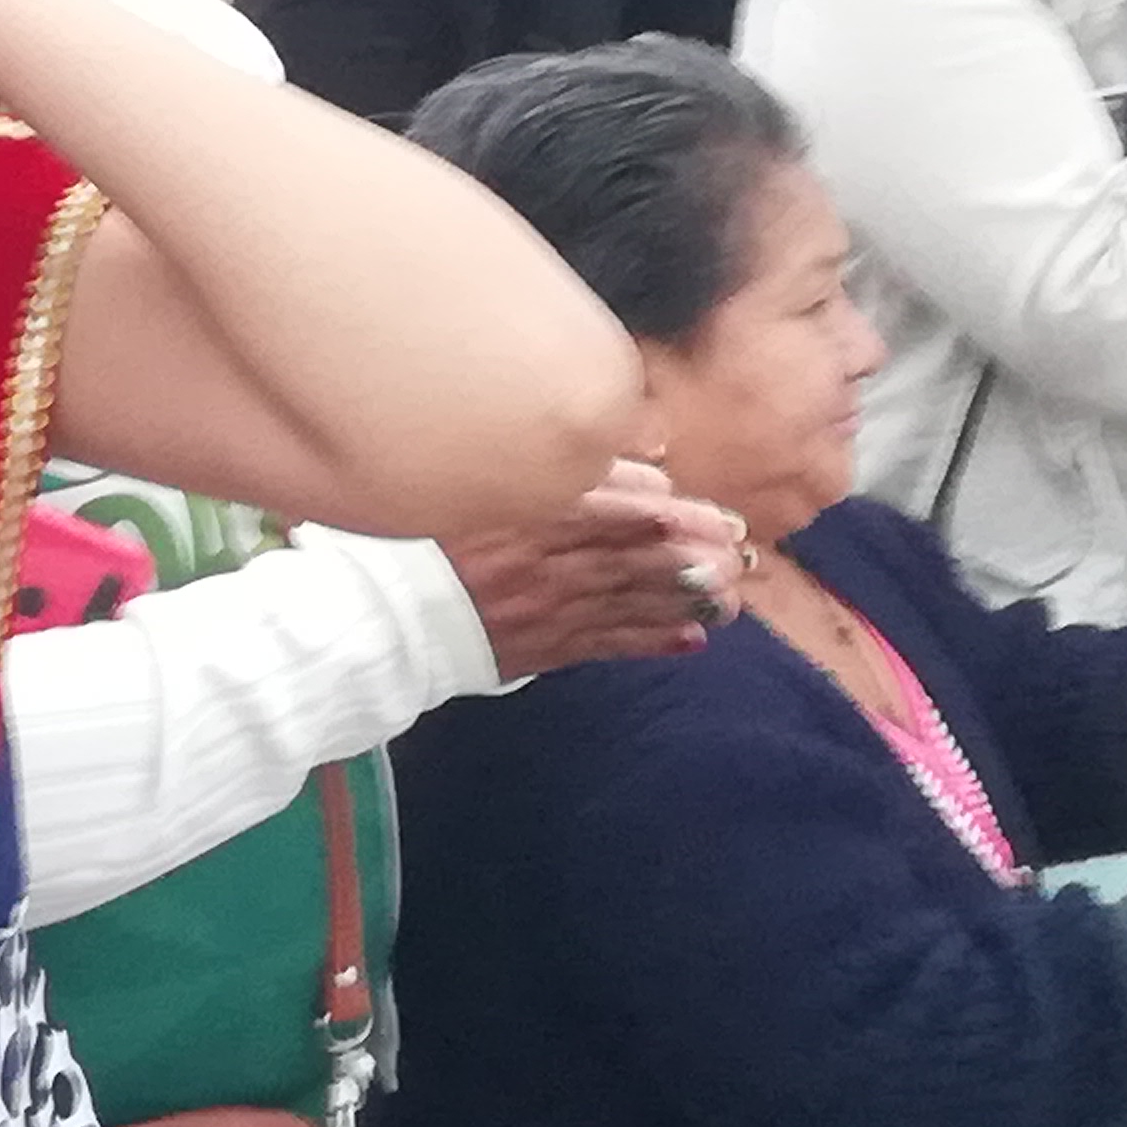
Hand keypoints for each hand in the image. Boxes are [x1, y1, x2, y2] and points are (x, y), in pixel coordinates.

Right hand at [439, 458, 751, 680]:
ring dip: (681, 602)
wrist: (390, 610)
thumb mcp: (493, 488)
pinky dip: (649, 641)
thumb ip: (570, 478)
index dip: (668, 518)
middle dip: (688, 561)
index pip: (608, 516)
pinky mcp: (542, 648)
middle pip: (626, 562)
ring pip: (624, 605)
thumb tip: (648, 477)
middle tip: (736, 559)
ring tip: (730, 599)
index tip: (714, 516)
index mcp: (524, 518)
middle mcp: (538, 567)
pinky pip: (603, 644)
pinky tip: (692, 639)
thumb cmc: (439, 538)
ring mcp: (543, 612)